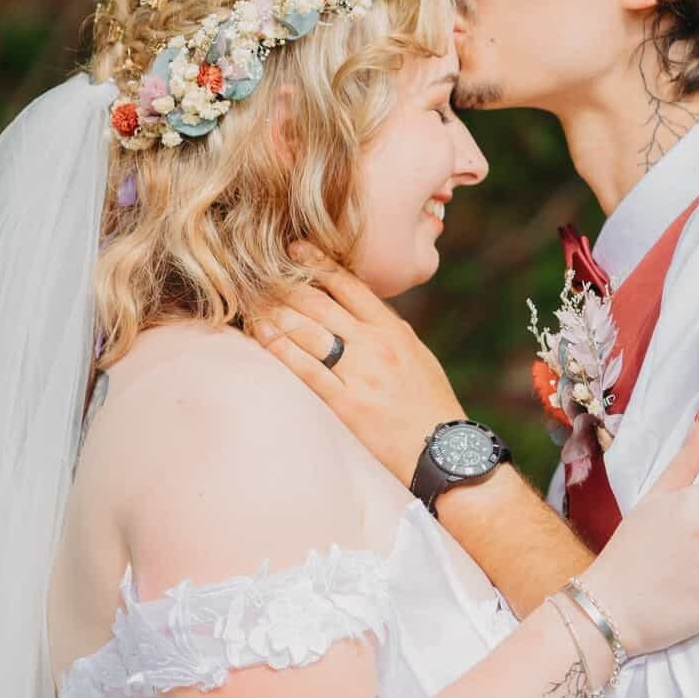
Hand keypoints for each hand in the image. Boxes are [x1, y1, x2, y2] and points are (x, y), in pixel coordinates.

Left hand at [249, 244, 465, 484]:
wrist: (445, 449)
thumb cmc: (432, 404)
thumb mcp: (418, 356)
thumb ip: (389, 331)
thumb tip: (362, 309)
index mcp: (393, 330)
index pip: (350, 286)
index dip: (319, 264)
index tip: (296, 249)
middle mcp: (375, 345)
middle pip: (322, 303)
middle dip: (288, 283)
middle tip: (260, 267)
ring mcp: (360, 373)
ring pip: (309, 331)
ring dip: (276, 312)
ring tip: (253, 298)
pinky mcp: (347, 403)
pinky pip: (306, 370)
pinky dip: (281, 349)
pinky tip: (262, 334)